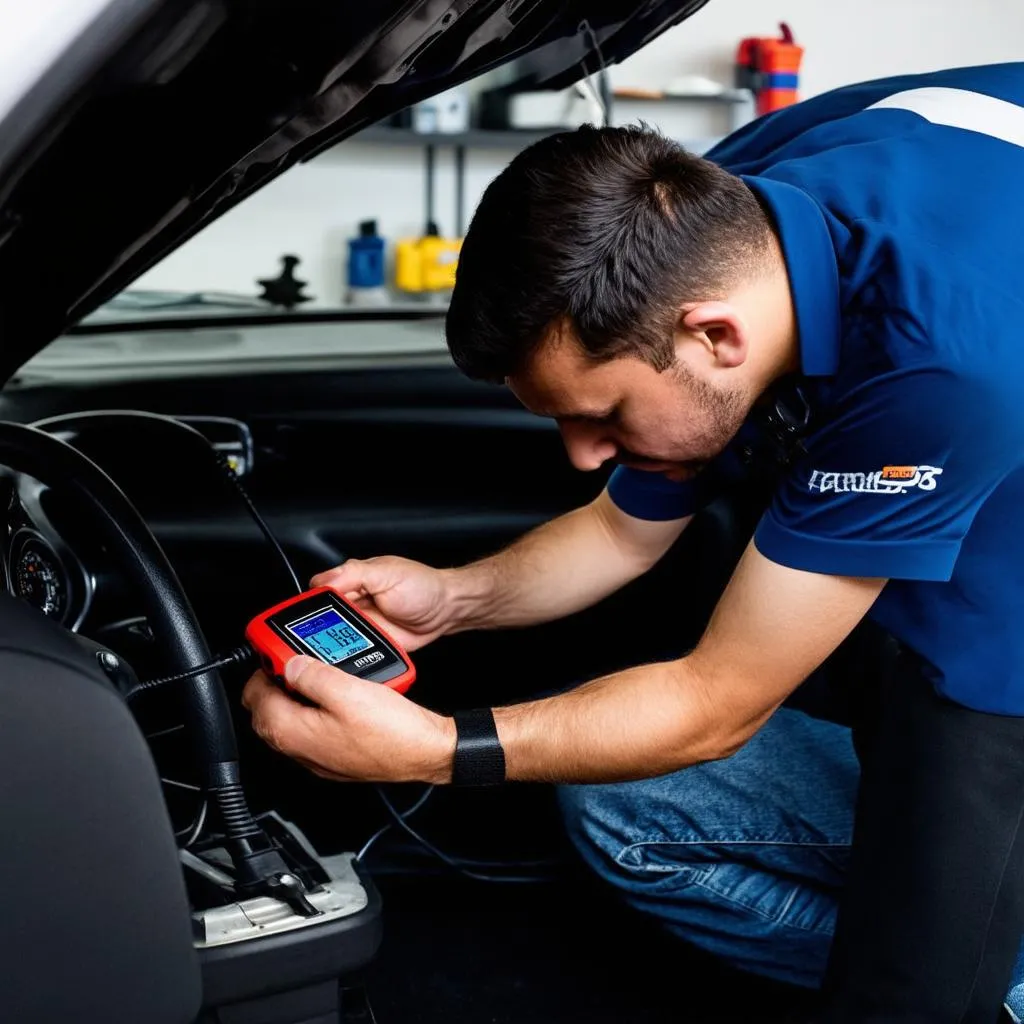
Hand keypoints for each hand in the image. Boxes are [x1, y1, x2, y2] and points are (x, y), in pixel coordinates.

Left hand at [242, 656, 455, 782]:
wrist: (424, 752)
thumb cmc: (392, 730)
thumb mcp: (348, 689)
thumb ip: (312, 675)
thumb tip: (290, 664)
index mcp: (293, 731)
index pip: (255, 698)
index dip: (262, 669)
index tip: (274, 651)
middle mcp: (300, 750)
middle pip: (266, 712)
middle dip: (273, 683)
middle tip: (289, 660)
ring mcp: (318, 756)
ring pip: (288, 722)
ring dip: (292, 696)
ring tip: (312, 673)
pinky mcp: (335, 757)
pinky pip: (310, 730)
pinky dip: (311, 710)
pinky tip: (332, 696)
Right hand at [311, 556, 452, 651]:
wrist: (446, 611)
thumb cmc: (422, 586)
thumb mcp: (386, 573)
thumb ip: (355, 574)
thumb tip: (324, 581)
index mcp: (351, 582)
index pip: (317, 594)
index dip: (308, 606)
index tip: (305, 618)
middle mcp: (352, 604)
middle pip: (321, 621)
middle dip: (316, 631)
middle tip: (316, 641)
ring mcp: (361, 626)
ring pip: (333, 640)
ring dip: (331, 647)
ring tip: (331, 653)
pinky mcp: (370, 645)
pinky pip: (352, 654)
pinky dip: (348, 659)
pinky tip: (347, 662)